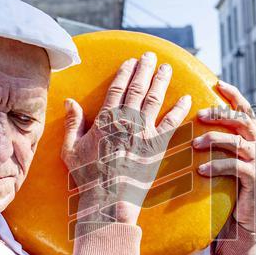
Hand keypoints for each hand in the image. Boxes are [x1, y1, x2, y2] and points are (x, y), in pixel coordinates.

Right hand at [61, 52, 191, 226]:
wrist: (108, 198)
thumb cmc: (87, 177)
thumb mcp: (70, 149)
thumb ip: (72, 123)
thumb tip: (69, 101)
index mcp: (105, 120)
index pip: (117, 89)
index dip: (125, 73)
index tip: (130, 61)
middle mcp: (126, 121)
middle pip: (137, 88)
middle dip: (145, 69)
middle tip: (150, 56)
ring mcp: (143, 133)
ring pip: (154, 99)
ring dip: (161, 81)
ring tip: (166, 68)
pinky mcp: (157, 147)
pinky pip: (172, 123)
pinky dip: (179, 109)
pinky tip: (186, 98)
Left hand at [193, 81, 255, 254]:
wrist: (244, 224)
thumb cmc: (229, 191)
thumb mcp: (226, 163)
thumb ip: (219, 145)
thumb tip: (191, 128)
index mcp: (254, 138)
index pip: (246, 109)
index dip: (233, 95)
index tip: (218, 82)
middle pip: (242, 120)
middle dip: (220, 113)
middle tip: (198, 114)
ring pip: (238, 141)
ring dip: (214, 139)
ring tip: (193, 145)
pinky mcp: (255, 180)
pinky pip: (235, 166)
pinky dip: (217, 166)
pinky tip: (200, 170)